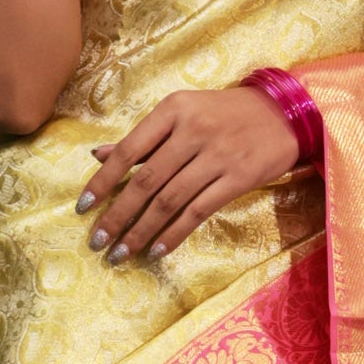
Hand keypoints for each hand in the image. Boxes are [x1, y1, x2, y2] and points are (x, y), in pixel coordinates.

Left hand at [76, 86, 299, 261]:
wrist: (280, 115)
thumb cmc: (224, 115)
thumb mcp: (182, 114)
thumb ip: (143, 139)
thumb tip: (97, 156)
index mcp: (173, 111)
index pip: (129, 150)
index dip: (103, 182)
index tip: (83, 208)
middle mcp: (192, 131)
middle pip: (146, 181)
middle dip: (118, 215)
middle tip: (98, 242)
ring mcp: (216, 156)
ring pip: (170, 200)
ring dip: (142, 231)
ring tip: (122, 253)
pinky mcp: (238, 179)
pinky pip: (198, 211)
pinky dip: (175, 233)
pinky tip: (156, 249)